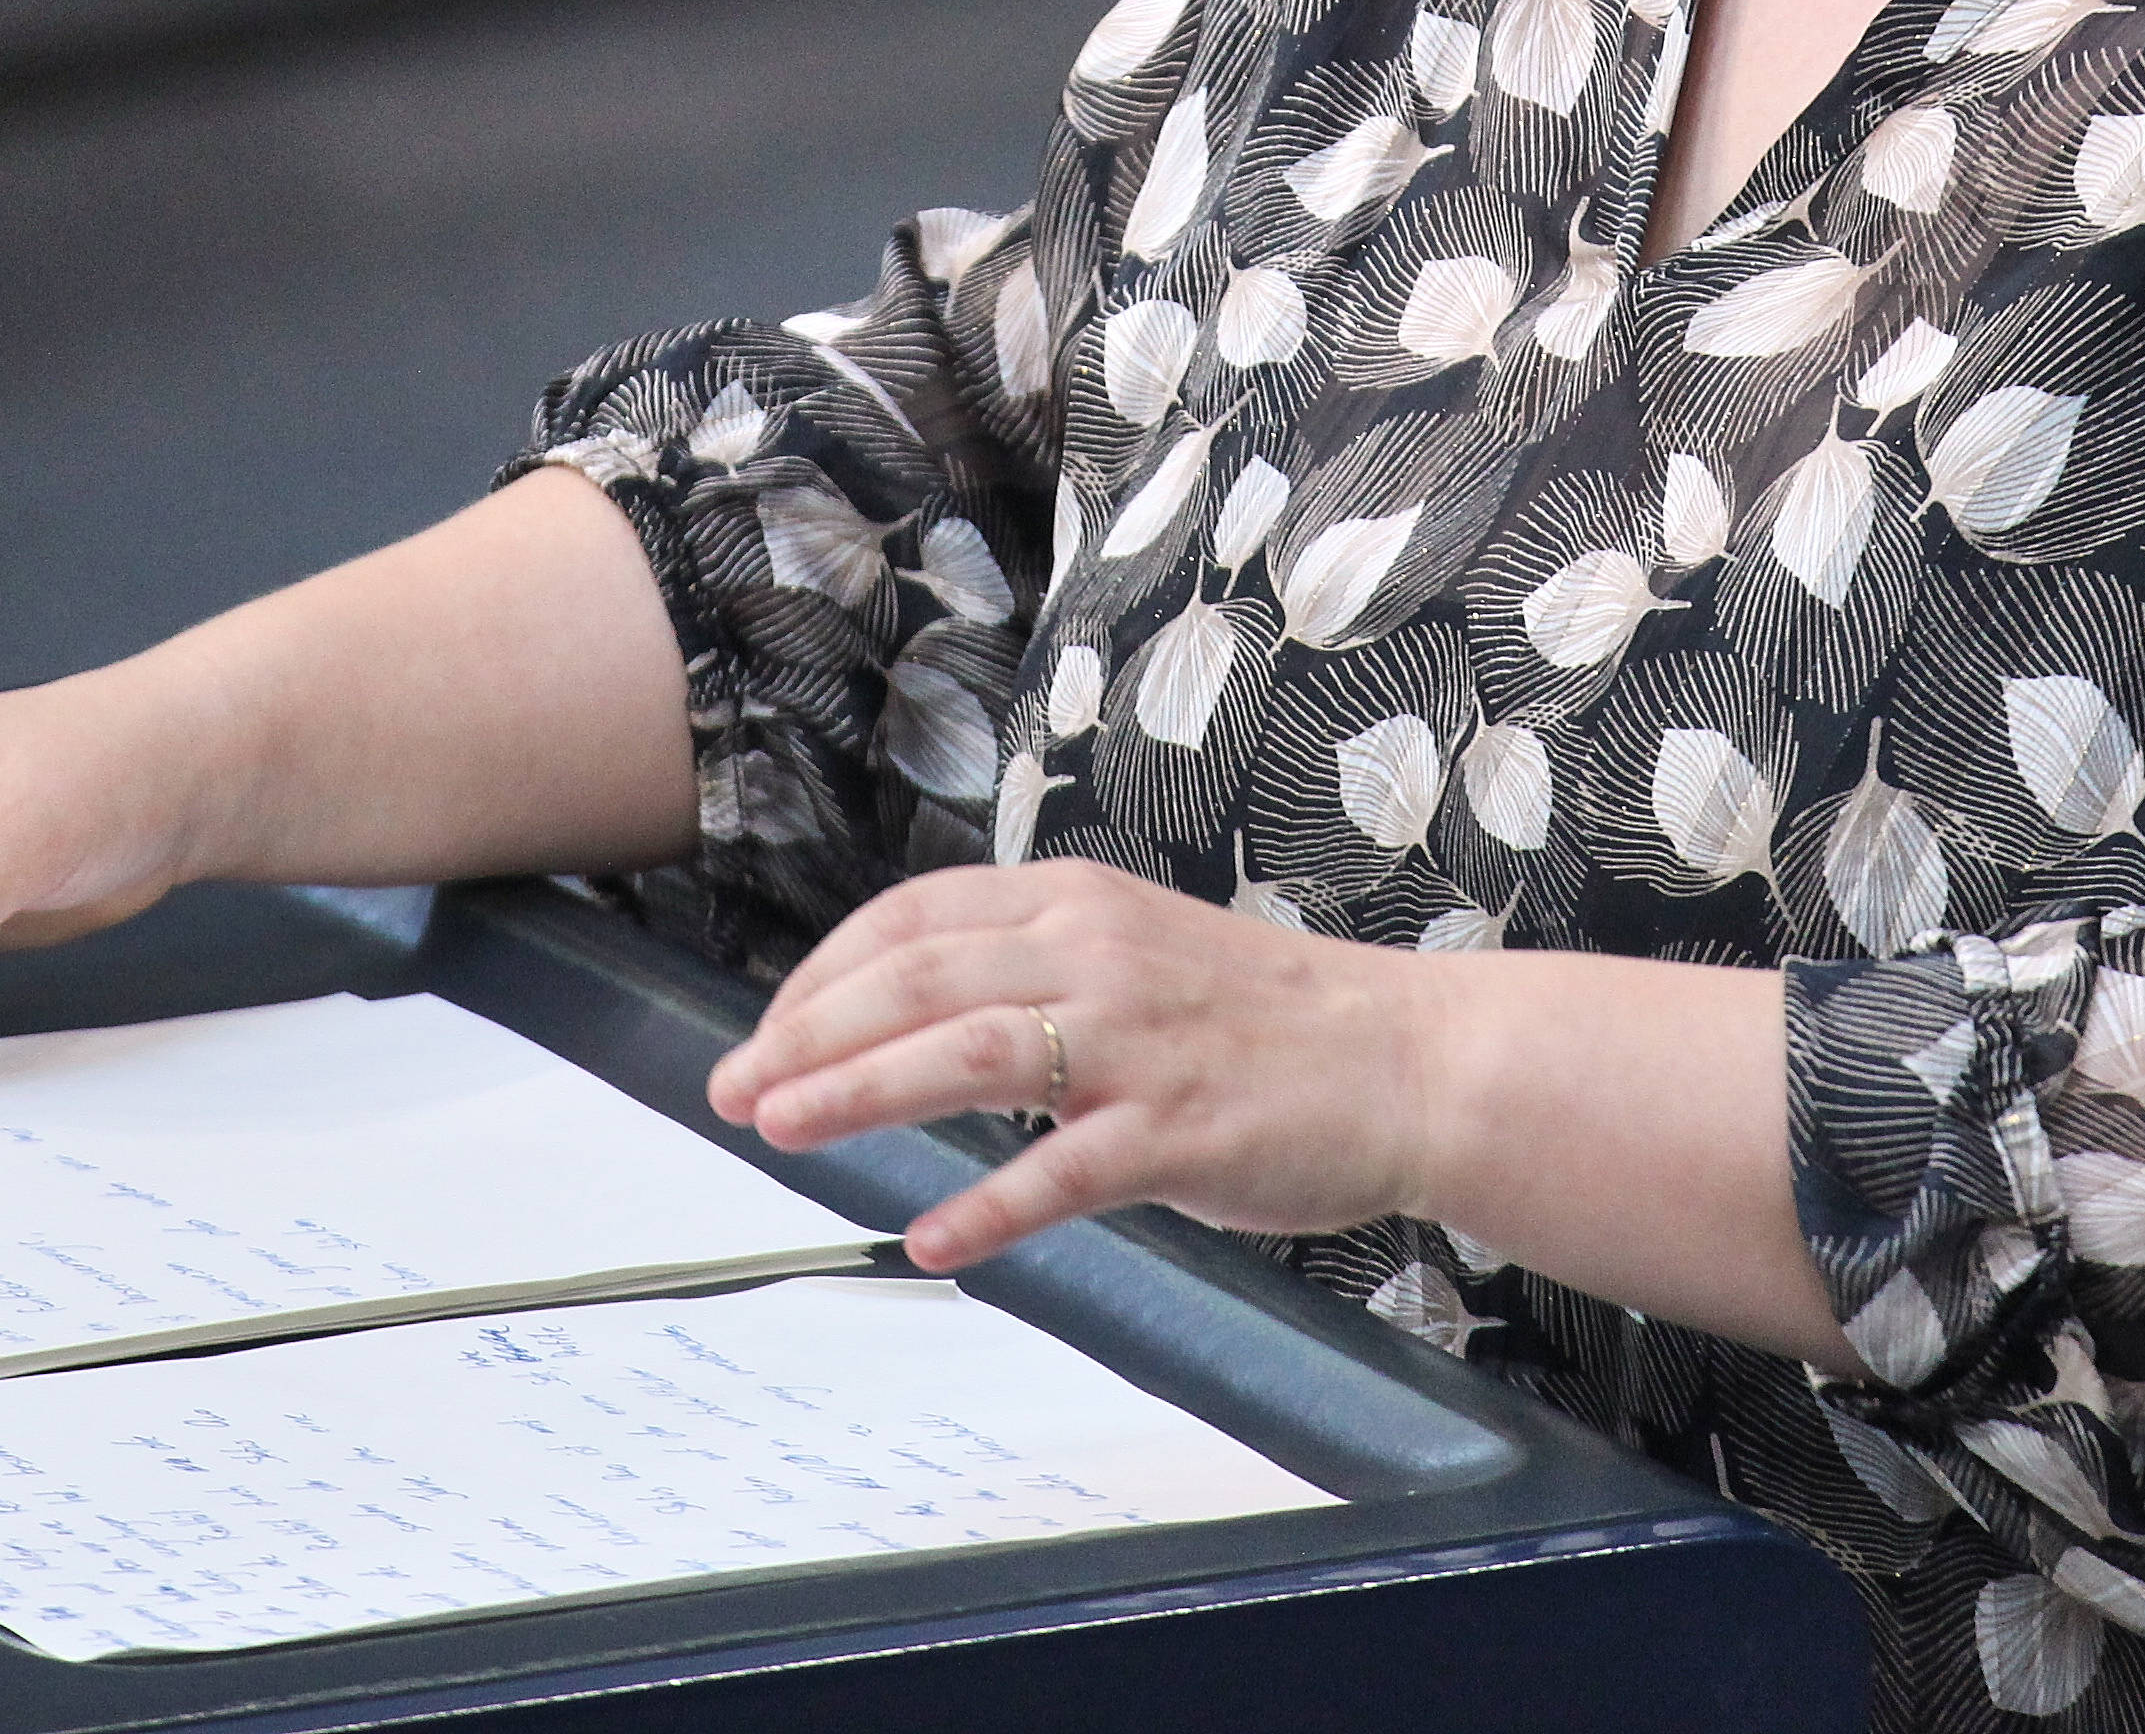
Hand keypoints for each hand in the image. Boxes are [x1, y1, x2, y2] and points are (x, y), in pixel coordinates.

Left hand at [716, 861, 1445, 1275]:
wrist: (1408, 1059)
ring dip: (862, 1091)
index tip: (767, 1033)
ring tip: (784, 1129)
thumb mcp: (1136, 951)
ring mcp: (1140, 1041)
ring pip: (971, 1051)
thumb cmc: (1267, 1019)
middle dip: (808, 1034)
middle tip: (735, 1089)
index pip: (915, 918)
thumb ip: (1032, 970)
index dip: (822, 975)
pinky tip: (932, 1241)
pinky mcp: (1181, 1128)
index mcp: (1078, 903)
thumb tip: (906, 1019)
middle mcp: (1098, 955)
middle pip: (919, 978)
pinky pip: (1066, 1169)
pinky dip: (990, 1207)